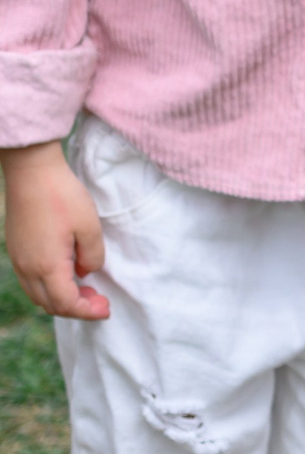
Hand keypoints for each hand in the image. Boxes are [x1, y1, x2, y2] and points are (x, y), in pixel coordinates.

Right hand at [3, 143, 109, 320]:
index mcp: (47, 266)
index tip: (106, 308)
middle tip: (100, 300)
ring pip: (38, 295)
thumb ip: (92, 255)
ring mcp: (18, 261)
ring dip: (62, 298)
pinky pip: (31, 281)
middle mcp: (28, 269)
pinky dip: (50, 286)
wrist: (32, 174)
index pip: (66, 303)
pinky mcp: (16, 251)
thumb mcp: (90, 226)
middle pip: (50, 305)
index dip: (88, 312)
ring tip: (87, 288)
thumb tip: (86, 273)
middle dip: (77, 308)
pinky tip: (68, 273)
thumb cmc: (63, 197)